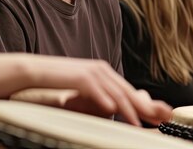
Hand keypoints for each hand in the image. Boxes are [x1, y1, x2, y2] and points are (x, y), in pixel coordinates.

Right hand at [21, 55, 171, 125]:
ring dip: (128, 109)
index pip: (128, 90)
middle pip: (127, 91)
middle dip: (144, 107)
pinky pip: (96, 89)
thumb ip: (99, 96)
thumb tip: (113, 108)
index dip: (144, 105)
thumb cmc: (58, 81)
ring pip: (115, 92)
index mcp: (104, 72)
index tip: (157, 117)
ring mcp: (91, 71)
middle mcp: (102, 70)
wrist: (34, 71)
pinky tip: (112, 110)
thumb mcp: (83, 88)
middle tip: (158, 121)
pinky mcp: (79, 75)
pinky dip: (105, 99)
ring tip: (137, 124)